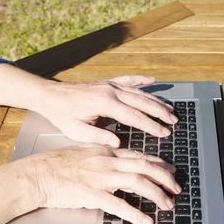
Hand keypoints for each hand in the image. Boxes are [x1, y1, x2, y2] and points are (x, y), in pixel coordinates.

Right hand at [19, 145, 180, 223]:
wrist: (36, 174)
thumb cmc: (55, 164)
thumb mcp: (83, 152)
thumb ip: (102, 156)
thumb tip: (118, 160)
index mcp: (106, 152)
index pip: (139, 155)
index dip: (159, 164)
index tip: (171, 170)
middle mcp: (107, 162)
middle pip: (145, 166)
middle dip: (166, 178)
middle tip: (177, 188)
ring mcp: (100, 178)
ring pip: (138, 182)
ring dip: (157, 194)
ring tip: (168, 204)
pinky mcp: (92, 195)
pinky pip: (119, 204)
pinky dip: (135, 213)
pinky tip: (146, 221)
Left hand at [30, 75, 177, 146]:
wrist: (49, 95)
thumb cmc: (62, 115)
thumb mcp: (77, 131)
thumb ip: (99, 138)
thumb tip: (118, 144)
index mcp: (105, 104)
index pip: (134, 117)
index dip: (152, 126)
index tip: (164, 133)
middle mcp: (111, 91)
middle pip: (142, 102)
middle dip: (160, 112)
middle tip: (174, 121)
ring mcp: (110, 85)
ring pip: (139, 92)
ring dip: (156, 100)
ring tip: (170, 109)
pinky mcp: (107, 83)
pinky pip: (128, 80)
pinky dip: (141, 80)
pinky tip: (152, 81)